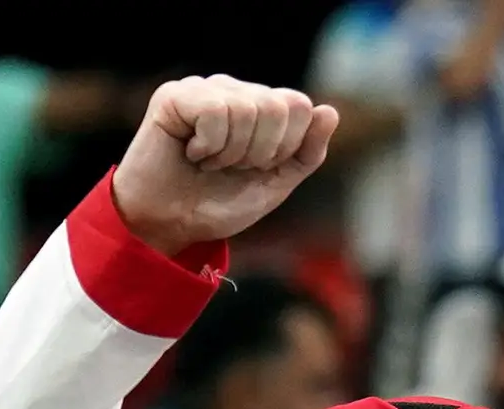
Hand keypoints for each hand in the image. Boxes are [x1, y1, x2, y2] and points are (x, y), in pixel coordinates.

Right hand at [110, 78, 337, 258]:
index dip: (286, 146)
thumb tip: (329, 111)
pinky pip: (215, 110)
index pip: (299, 105)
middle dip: (262, 151)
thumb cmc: (221, 201)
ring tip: (211, 162)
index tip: (260, 166)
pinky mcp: (175, 95)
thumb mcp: (277, 182)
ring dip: (232, 152)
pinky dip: (209, 145)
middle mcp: (234, 91)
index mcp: (260, 107)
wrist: (174, 223)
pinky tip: (192, 153)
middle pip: (278, 105)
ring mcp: (204, 89)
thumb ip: (307, 151)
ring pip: (248, 108)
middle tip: (233, 166)